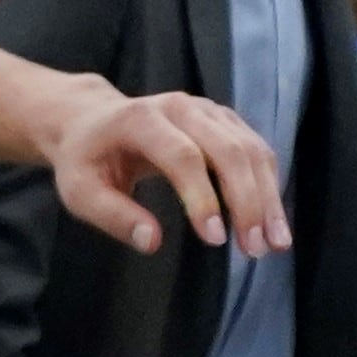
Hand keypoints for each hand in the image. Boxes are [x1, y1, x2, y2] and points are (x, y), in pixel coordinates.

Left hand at [46, 86, 289, 258]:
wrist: (94, 120)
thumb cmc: (86, 160)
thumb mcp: (80, 192)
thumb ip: (114, 216)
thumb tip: (152, 243)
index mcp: (142, 119)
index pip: (184, 156)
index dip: (203, 197)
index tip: (215, 240)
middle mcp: (184, 107)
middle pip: (230, 151)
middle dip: (248, 202)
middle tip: (257, 249)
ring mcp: (211, 110)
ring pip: (252, 151)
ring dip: (268, 198)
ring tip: (276, 242)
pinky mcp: (227, 120)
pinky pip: (257, 151)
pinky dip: (269, 186)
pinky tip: (271, 219)